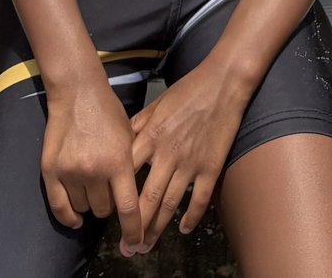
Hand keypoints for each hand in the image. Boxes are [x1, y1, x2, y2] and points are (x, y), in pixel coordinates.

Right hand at [40, 81, 140, 234]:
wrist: (77, 92)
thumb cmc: (108, 113)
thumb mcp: (130, 137)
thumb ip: (131, 168)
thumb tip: (134, 199)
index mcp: (118, 161)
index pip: (128, 208)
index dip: (134, 230)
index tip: (136, 243)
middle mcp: (94, 170)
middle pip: (104, 210)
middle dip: (109, 205)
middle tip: (109, 190)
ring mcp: (70, 171)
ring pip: (83, 208)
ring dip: (89, 203)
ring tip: (92, 186)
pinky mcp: (50, 170)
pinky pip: (59, 206)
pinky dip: (68, 216)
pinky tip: (75, 218)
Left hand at [125, 56, 250, 252]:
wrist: (222, 83)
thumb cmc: (186, 91)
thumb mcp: (155, 105)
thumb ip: (136, 127)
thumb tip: (119, 145)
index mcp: (150, 137)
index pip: (126, 176)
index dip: (117, 199)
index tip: (109, 217)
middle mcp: (167, 154)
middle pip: (146, 199)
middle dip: (134, 227)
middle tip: (127, 248)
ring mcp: (190, 162)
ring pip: (169, 204)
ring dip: (158, 229)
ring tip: (147, 246)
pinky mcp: (211, 166)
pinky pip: (199, 198)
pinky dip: (191, 216)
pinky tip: (184, 229)